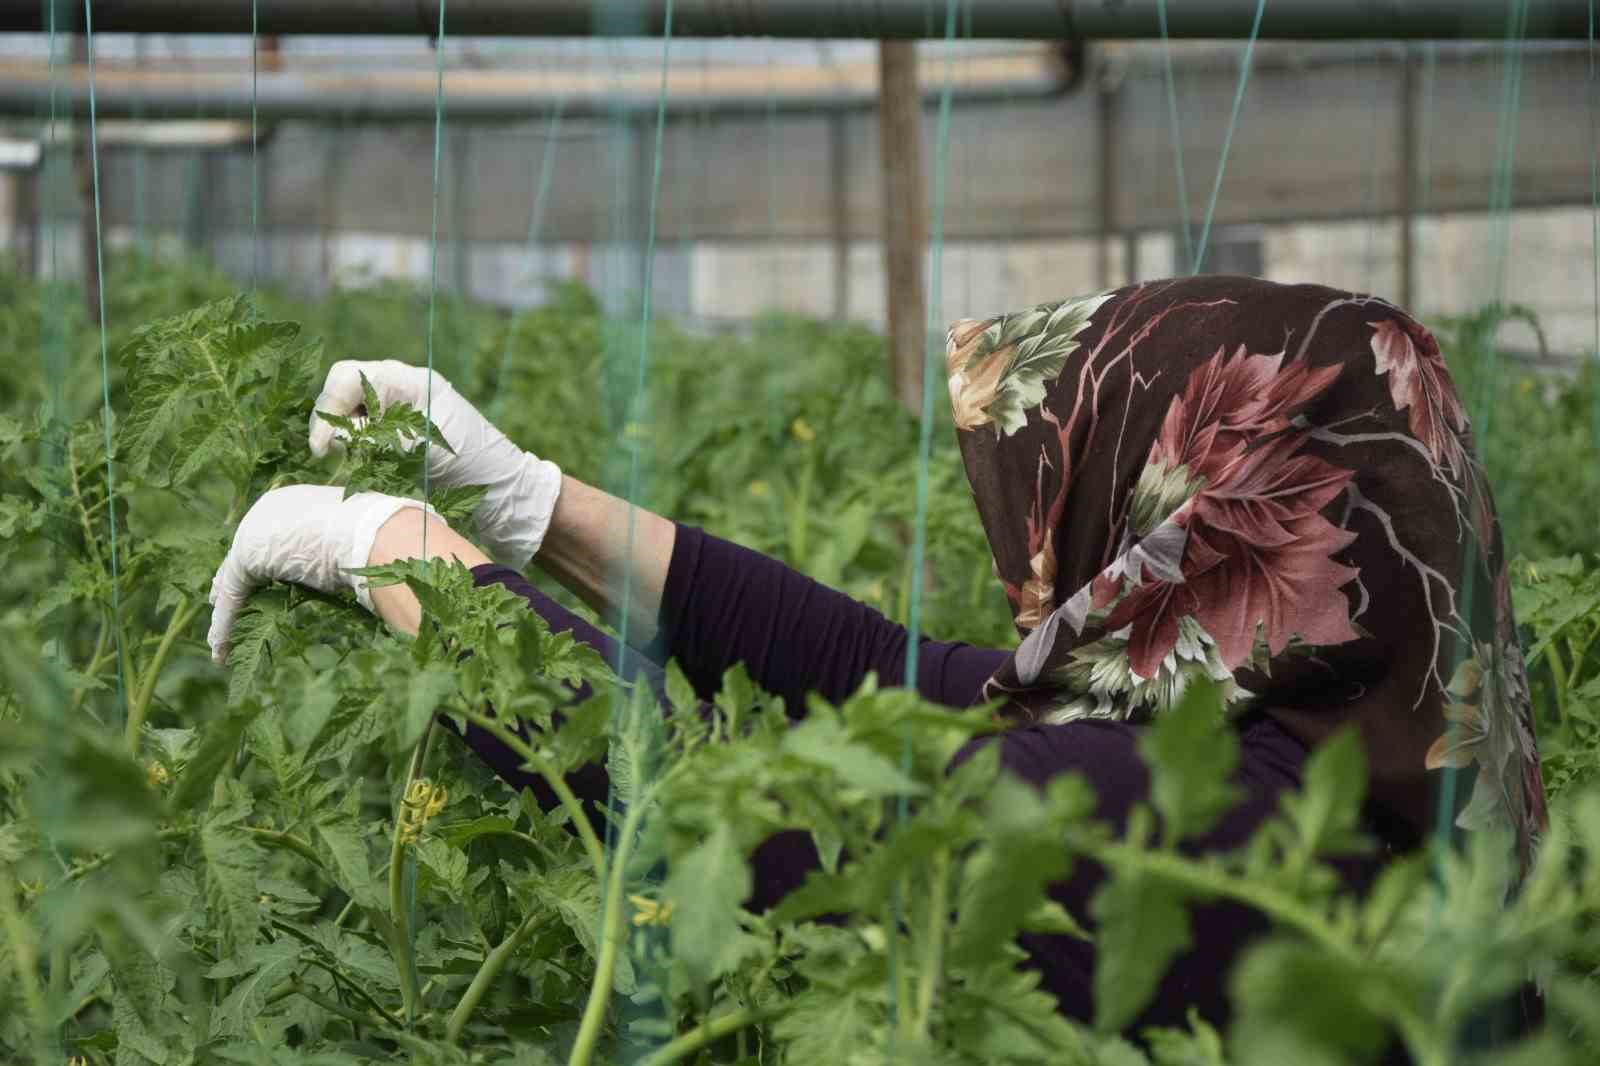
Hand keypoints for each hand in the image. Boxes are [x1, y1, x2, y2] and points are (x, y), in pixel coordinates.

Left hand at [206, 485, 437, 665]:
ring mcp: (255, 529)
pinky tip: (219, 650)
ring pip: (236, 580)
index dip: (263, 567)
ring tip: (219, 642)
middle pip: (247, 557)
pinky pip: (233, 594)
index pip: (271, 539)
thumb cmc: (381, 537)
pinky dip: (225, 624)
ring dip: (229, 614)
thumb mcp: (360, 545)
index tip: (260, 590)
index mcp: (296, 503)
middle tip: (224, 608)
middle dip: (234, 586)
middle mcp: (270, 510)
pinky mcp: (248, 553)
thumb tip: (370, 573)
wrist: (376, 532)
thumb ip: (345, 555)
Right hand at [308, 360, 561, 567]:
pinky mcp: (403, 430)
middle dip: (332, 418)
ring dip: (343, 431)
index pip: (351, 376)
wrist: (505, 490)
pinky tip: (362, 461)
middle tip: (328, 456)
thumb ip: (381, 435)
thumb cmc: (474, 465)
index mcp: (413, 382)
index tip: (323, 448)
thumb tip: (338, 432)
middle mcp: (405, 387)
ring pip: (354, 407)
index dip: (329, 408)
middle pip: (347, 387)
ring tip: (347, 460)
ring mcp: (404, 407)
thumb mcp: (425, 448)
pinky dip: (357, 442)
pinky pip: (367, 425)